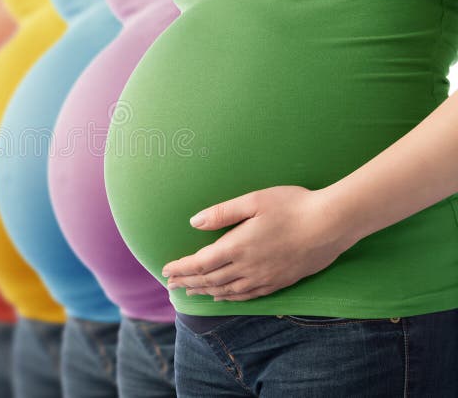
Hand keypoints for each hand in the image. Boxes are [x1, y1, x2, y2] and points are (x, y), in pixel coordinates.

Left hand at [162, 186, 356, 301]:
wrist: (332, 224)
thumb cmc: (292, 206)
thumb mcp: (254, 201)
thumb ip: (222, 213)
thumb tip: (194, 222)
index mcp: (238, 246)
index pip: (200, 263)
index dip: (181, 268)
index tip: (166, 270)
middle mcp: (248, 267)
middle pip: (210, 280)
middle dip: (188, 282)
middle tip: (171, 285)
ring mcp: (265, 278)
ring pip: (227, 291)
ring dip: (206, 292)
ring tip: (191, 292)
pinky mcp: (280, 282)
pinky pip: (248, 296)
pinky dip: (230, 298)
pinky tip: (223, 298)